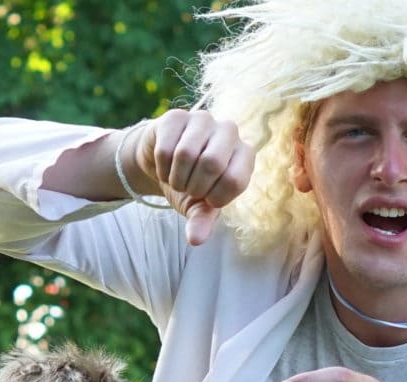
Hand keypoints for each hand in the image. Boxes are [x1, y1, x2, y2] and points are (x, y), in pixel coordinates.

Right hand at [119, 109, 255, 246]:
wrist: (163, 166)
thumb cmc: (190, 186)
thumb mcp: (199, 206)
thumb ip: (203, 221)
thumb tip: (195, 239)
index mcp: (245, 154)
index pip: (234, 180)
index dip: (214, 197)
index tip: (206, 198)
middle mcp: (229, 131)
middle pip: (211, 162)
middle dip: (193, 186)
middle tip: (189, 188)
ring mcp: (203, 119)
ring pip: (185, 153)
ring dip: (175, 178)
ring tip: (177, 178)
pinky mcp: (176, 116)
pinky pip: (165, 149)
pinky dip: (161, 168)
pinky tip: (165, 166)